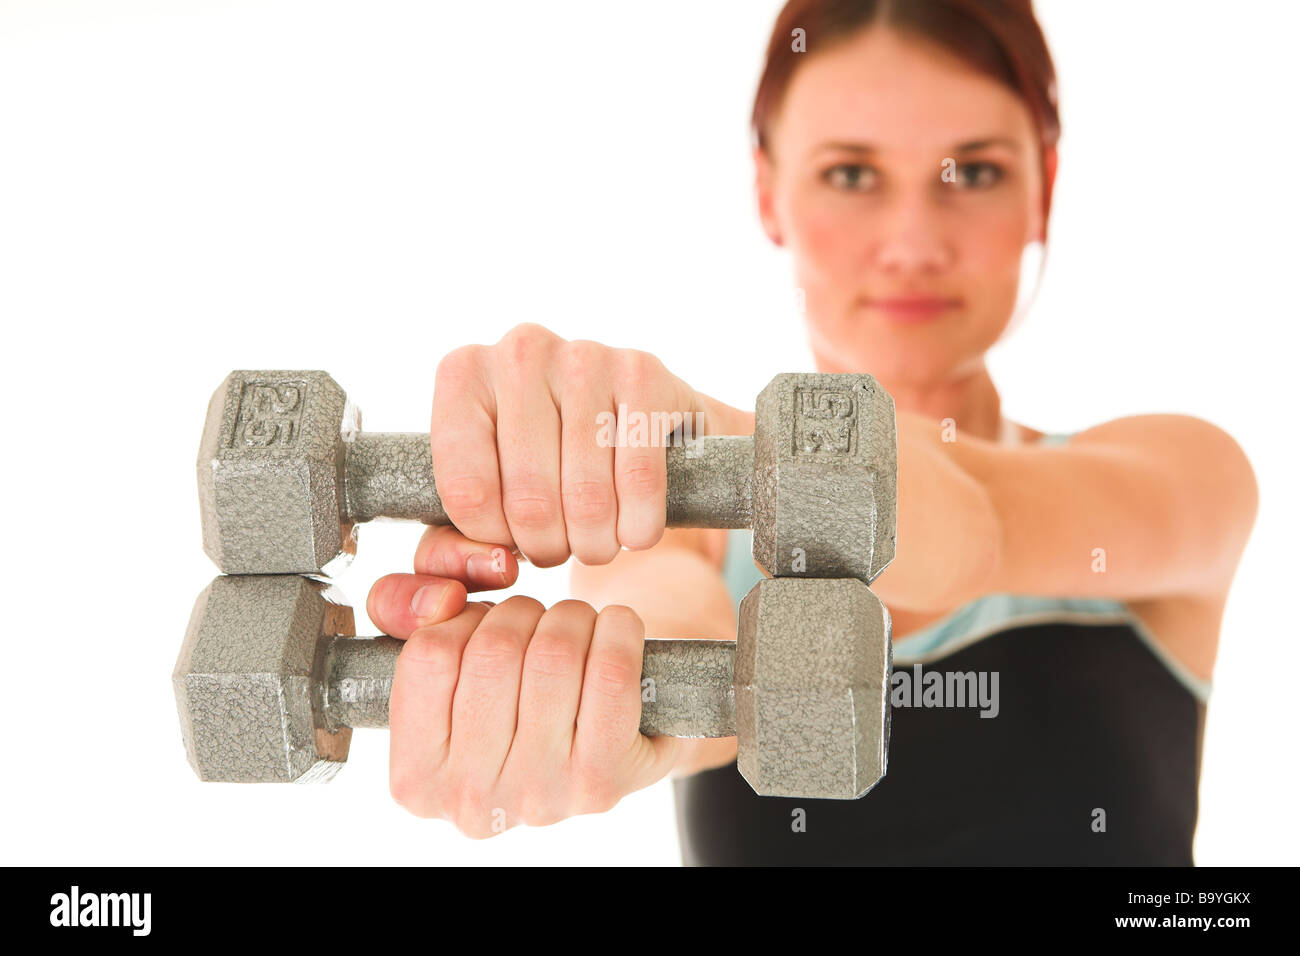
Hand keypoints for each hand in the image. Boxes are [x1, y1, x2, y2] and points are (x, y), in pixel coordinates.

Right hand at [367, 527, 679, 835]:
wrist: (602, 745)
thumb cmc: (507, 693)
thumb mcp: (437, 653)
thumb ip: (399, 604)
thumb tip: (443, 597)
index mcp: (416, 777)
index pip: (429, 653)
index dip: (465, 617)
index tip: (486, 625)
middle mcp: (472, 799)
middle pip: (496, 649)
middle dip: (525, 613)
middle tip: (538, 624)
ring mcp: (539, 794)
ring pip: (553, 653)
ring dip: (572, 617)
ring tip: (574, 630)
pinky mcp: (604, 780)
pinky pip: (610, 673)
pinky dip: (619, 630)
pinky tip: (616, 632)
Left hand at [430, 322, 717, 566]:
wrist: (631, 426)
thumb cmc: (542, 468)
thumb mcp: (482, 504)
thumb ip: (452, 550)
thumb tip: (493, 565)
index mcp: (464, 375)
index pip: (467, 491)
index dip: (494, 539)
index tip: (511, 540)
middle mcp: (521, 351)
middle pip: (529, 499)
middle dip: (548, 547)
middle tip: (560, 549)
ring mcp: (586, 356)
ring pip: (586, 496)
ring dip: (595, 543)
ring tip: (595, 541)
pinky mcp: (644, 373)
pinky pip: (639, 480)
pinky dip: (639, 525)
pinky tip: (634, 529)